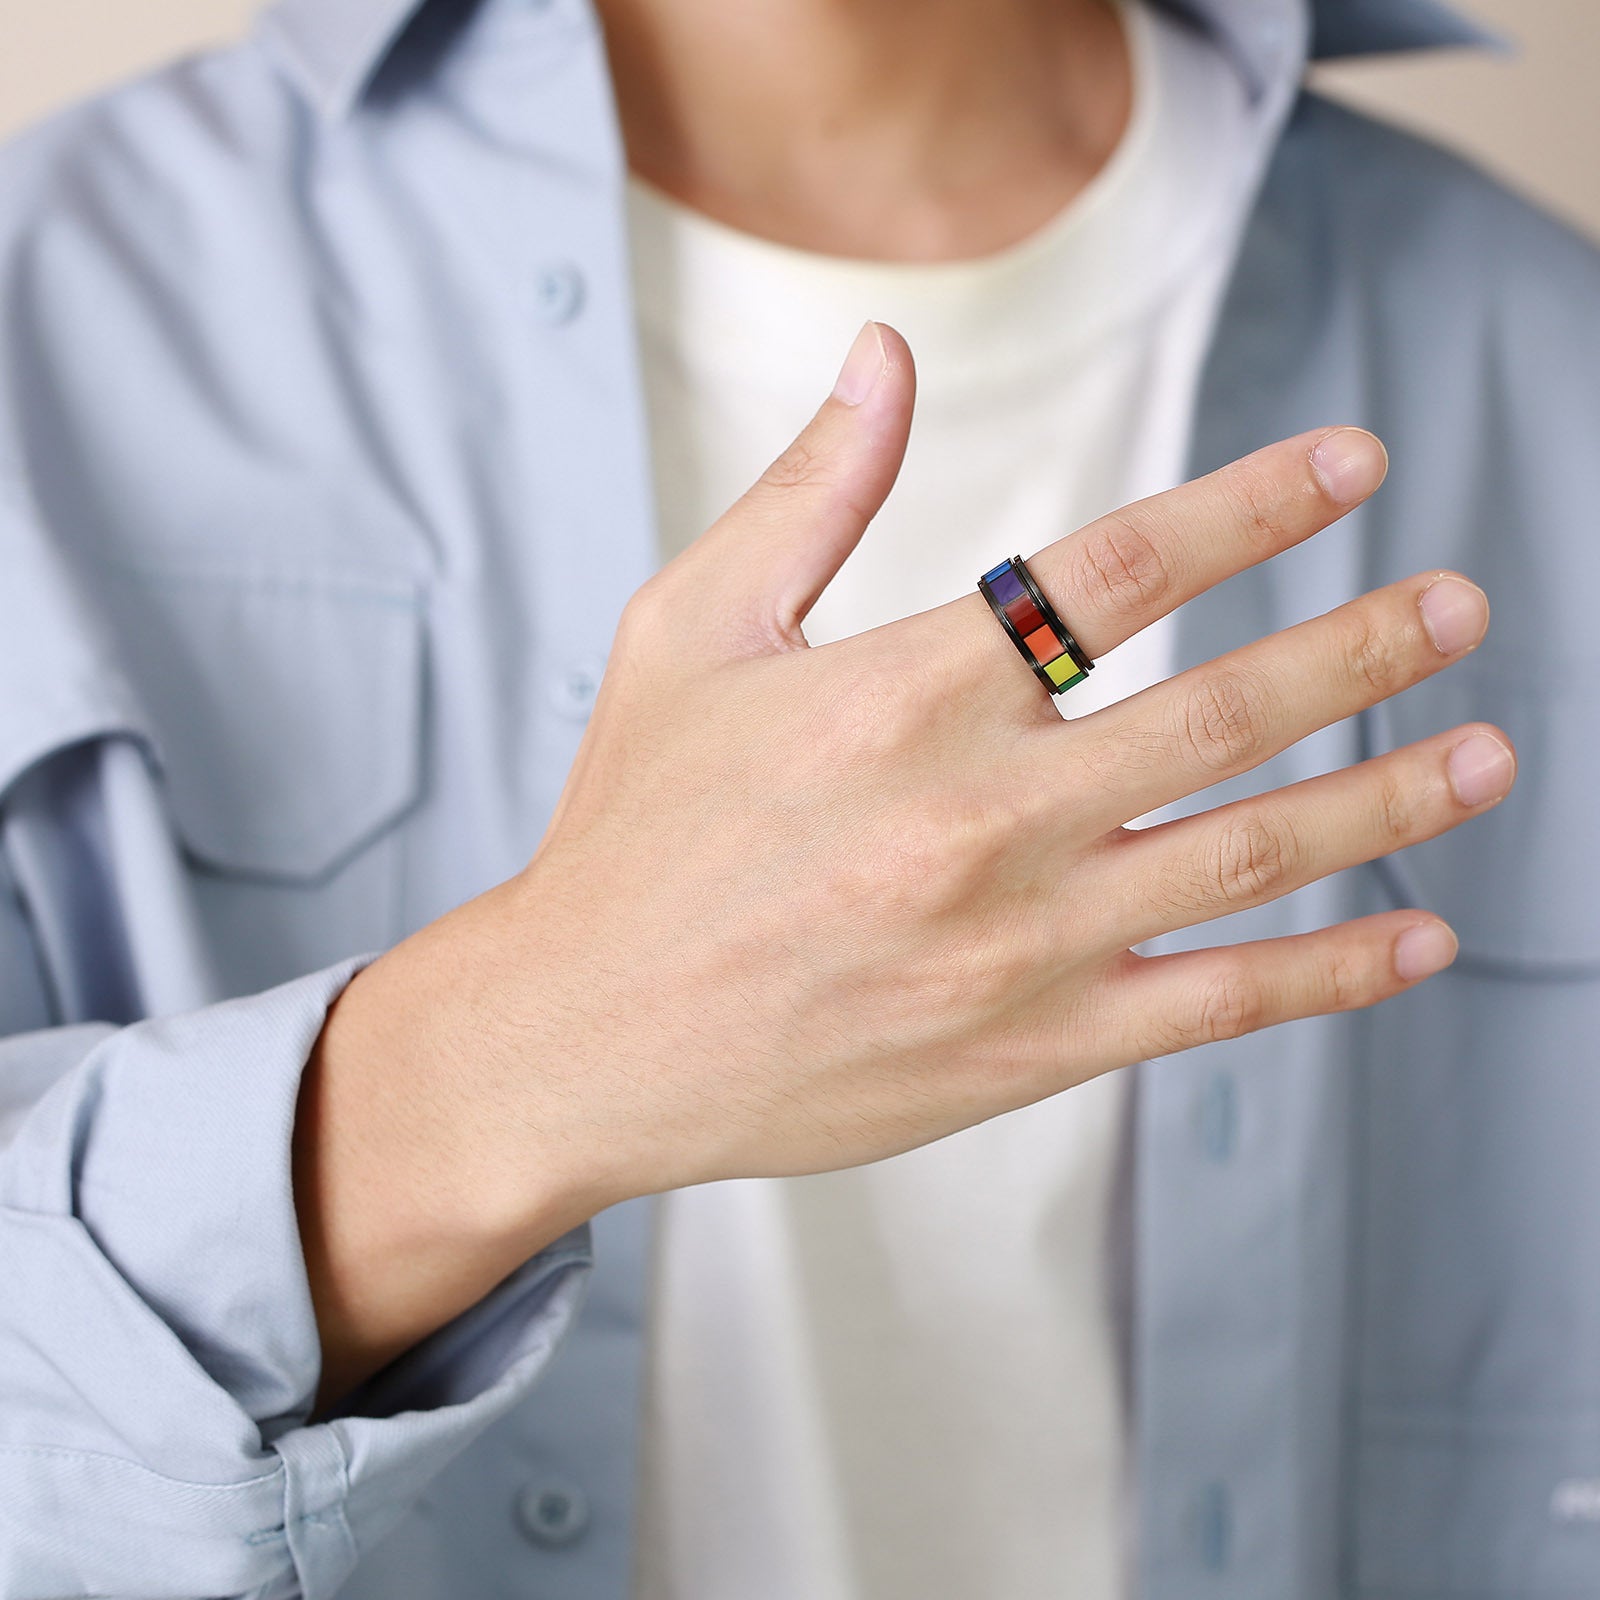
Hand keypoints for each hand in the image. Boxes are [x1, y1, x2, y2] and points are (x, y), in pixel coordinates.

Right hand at [297, 322, 1512, 1397]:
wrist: (585, 1037)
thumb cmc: (633, 830)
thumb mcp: (691, 631)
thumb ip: (810, 493)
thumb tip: (884, 356)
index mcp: (904, 692)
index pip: (1124, 566)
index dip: (1259, 504)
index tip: (1354, 471)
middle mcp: (981, 812)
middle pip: (1226, 706)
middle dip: (1363, 646)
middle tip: (1456, 606)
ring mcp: (1018, 941)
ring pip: (1250, 855)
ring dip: (1384, 796)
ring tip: (1486, 755)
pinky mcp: (1028, 1048)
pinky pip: (1214, 1006)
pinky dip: (1328, 975)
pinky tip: (1412, 941)